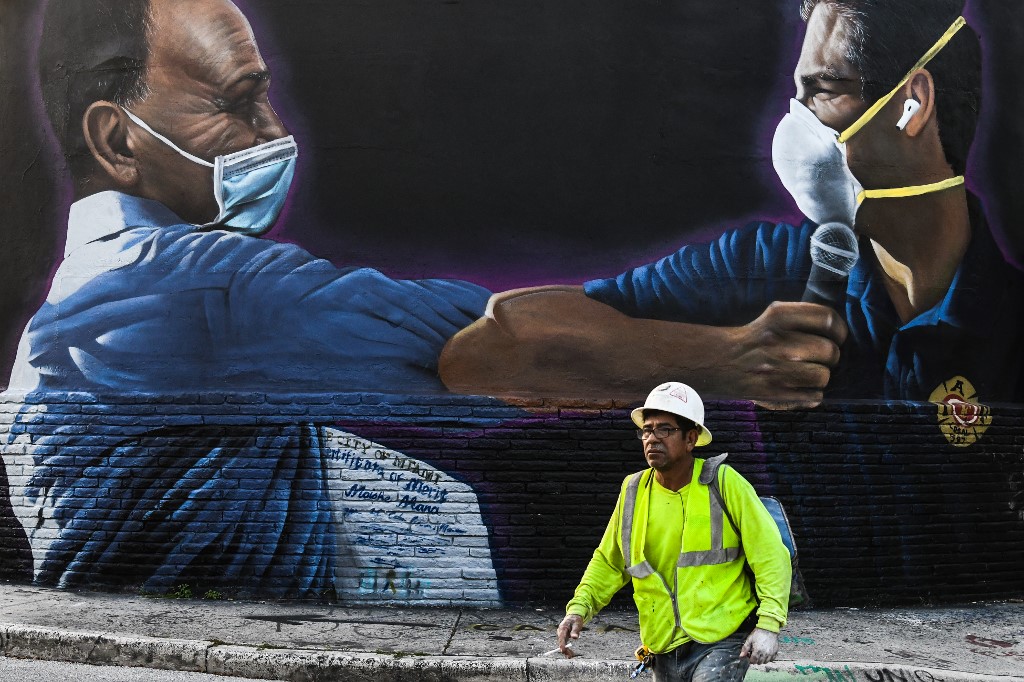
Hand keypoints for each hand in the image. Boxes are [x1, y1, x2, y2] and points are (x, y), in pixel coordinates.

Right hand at [556, 614, 583, 657]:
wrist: (573, 616)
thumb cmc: (575, 620)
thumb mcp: (577, 624)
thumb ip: (575, 631)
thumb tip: (574, 638)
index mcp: (563, 628)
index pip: (561, 637)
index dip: (562, 644)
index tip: (563, 650)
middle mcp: (560, 631)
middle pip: (561, 642)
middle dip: (565, 649)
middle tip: (570, 656)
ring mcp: (562, 634)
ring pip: (562, 643)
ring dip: (566, 650)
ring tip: (571, 656)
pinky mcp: (564, 636)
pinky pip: (564, 643)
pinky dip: (567, 648)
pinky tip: (570, 653)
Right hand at [729, 301, 847, 409]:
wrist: (719, 362)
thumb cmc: (755, 339)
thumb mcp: (774, 316)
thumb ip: (805, 318)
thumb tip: (841, 332)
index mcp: (779, 316)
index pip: (828, 320)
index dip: (840, 330)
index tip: (837, 337)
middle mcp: (778, 341)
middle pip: (830, 351)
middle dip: (830, 357)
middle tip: (819, 358)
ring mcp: (776, 368)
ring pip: (824, 376)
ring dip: (820, 377)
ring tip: (808, 374)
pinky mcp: (774, 392)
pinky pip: (814, 396)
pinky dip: (812, 394)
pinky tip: (799, 387)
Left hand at [740, 628, 779, 664]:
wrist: (768, 628)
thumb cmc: (758, 633)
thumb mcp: (749, 639)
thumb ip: (745, 648)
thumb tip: (741, 656)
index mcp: (757, 651)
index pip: (753, 661)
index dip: (750, 659)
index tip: (750, 656)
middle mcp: (765, 653)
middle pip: (759, 662)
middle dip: (756, 660)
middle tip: (754, 654)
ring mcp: (771, 653)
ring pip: (765, 662)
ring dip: (762, 660)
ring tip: (760, 654)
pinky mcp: (775, 652)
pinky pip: (772, 659)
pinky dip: (769, 658)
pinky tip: (766, 654)